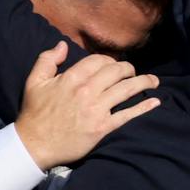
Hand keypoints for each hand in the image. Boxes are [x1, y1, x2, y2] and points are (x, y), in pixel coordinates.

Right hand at [13, 41, 160, 170]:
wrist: (34, 145)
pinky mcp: (103, 128)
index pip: (99, 61)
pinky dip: (143, 107)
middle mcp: (87, 91)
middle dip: (129, 69)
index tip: (112, 65)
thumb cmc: (35, 113)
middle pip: (117, 72)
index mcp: (72, 79)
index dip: (109, 60)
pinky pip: (127, 114)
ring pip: (127, 89)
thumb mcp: (34, 82)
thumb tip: (63, 45)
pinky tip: (155, 102)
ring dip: (144, 82)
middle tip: (132, 72)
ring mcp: (97, 110)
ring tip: (154, 81)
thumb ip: (47, 60)